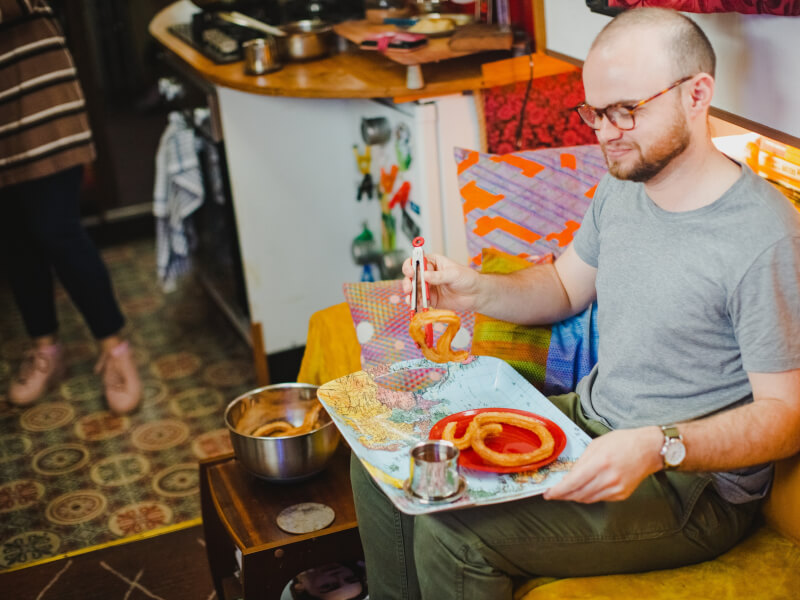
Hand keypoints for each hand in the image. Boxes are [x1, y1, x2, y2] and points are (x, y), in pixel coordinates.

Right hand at [401, 253, 479, 312]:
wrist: (476, 294)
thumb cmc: (467, 278)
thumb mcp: (454, 274)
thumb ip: (439, 276)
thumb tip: (425, 276)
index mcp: (432, 262)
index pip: (416, 261)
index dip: (410, 266)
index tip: (410, 272)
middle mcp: (427, 274)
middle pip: (411, 276)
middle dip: (408, 282)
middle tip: (409, 289)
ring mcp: (428, 287)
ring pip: (413, 290)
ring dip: (410, 294)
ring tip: (411, 299)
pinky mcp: (430, 299)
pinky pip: (419, 301)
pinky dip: (416, 304)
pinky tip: (415, 306)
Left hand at [543, 426, 662, 502]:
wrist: (649, 450)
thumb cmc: (622, 442)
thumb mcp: (596, 444)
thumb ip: (581, 461)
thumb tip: (568, 476)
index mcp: (600, 462)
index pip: (573, 482)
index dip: (558, 491)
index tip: (547, 493)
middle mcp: (608, 478)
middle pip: (578, 494)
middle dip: (563, 495)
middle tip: (553, 493)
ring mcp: (616, 489)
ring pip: (588, 499)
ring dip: (574, 496)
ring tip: (566, 491)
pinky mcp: (622, 495)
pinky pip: (599, 499)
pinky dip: (589, 495)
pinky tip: (585, 488)